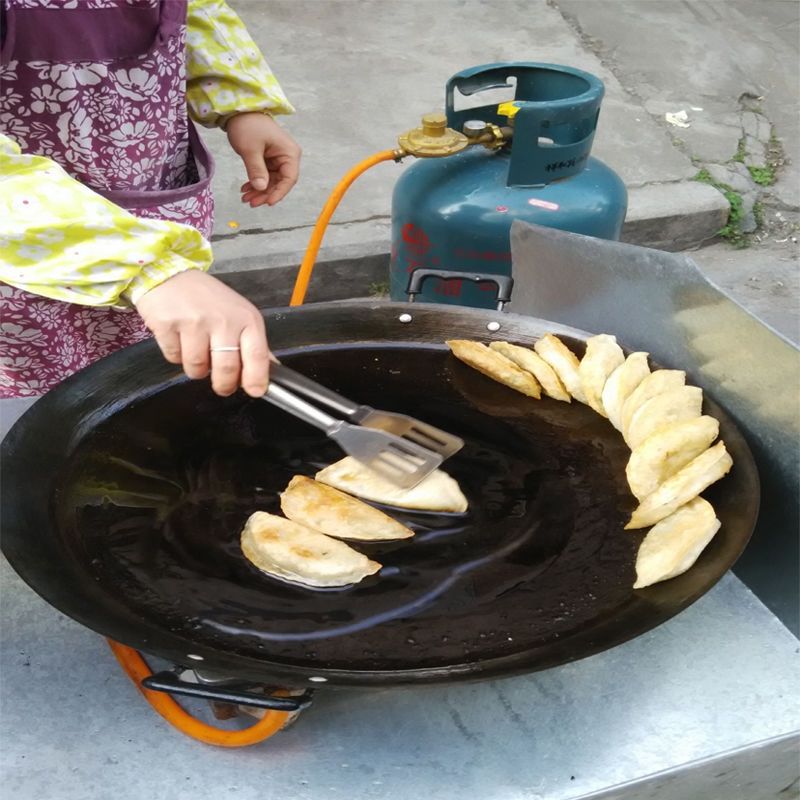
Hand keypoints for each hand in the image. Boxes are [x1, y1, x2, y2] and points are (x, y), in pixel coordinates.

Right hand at [135, 270, 269, 396]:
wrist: (170, 275)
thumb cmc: (207, 298)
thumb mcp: (239, 315)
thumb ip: (254, 344)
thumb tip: (272, 370)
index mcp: (246, 318)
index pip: (257, 356)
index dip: (256, 379)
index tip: (255, 391)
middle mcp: (222, 320)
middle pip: (227, 369)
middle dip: (224, 385)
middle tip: (222, 385)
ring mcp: (194, 322)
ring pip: (197, 368)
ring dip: (196, 369)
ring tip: (197, 350)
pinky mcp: (167, 324)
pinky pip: (174, 358)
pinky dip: (176, 355)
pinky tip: (179, 339)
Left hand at [226, 112, 300, 207]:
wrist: (238, 111)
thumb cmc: (247, 125)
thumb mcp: (250, 149)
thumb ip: (257, 170)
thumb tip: (262, 188)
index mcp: (289, 153)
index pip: (289, 178)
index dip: (279, 193)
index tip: (267, 202)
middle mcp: (287, 157)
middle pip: (280, 182)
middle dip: (265, 194)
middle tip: (250, 203)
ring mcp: (278, 159)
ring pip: (272, 182)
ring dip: (259, 191)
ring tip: (245, 198)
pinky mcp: (269, 160)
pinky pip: (265, 176)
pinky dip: (256, 183)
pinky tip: (246, 189)